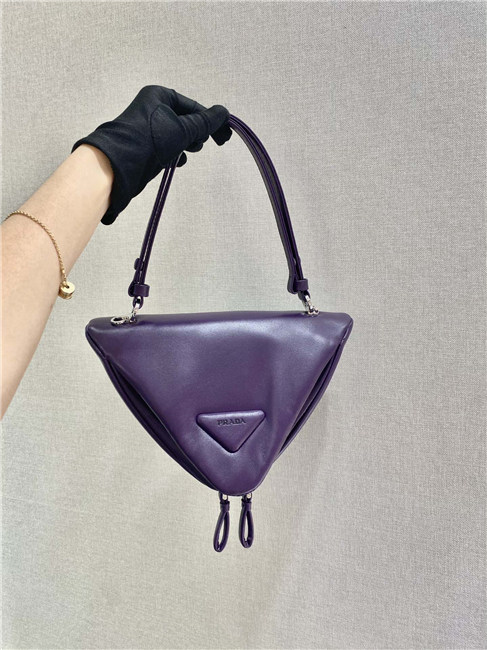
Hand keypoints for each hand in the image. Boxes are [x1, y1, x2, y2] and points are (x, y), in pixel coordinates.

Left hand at [71, 85, 231, 224]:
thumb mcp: (183, 129)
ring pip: (178, 134)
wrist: (120, 164)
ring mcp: (149, 127)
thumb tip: (224, 113)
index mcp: (160, 96)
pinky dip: (176, 153)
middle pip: (187, 120)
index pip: (194, 107)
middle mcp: (154, 108)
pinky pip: (168, 146)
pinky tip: (177, 161)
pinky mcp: (147, 145)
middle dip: (197, 133)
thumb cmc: (151, 140)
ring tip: (188, 151)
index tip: (224, 138)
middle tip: (201, 145)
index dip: (210, 121)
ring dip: (187, 144)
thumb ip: (205, 122)